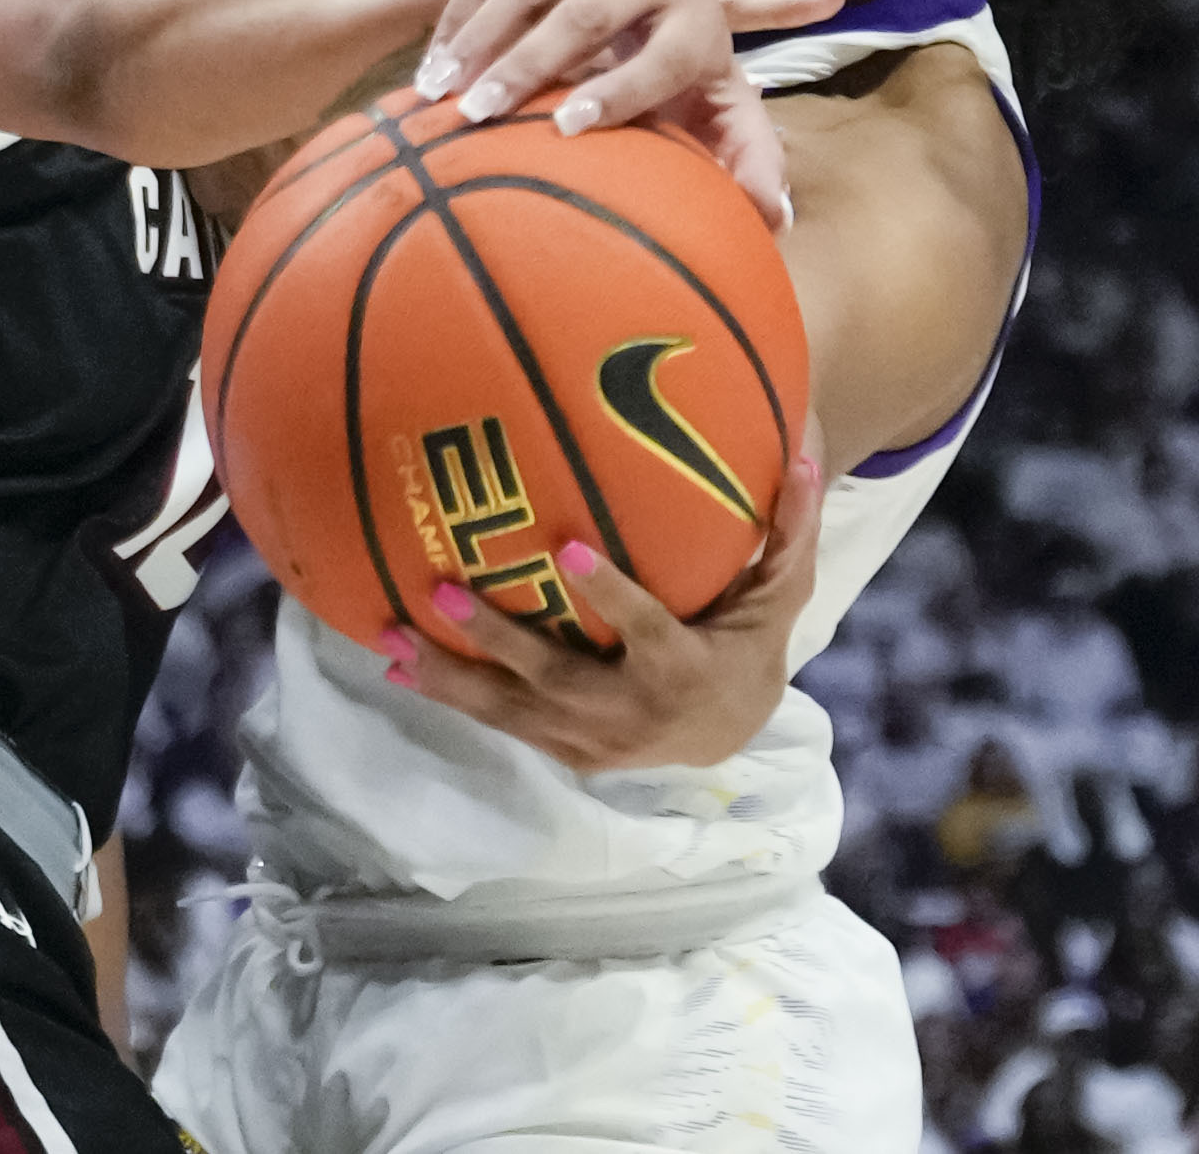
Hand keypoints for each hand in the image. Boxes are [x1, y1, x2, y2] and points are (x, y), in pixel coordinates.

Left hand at [379, 436, 826, 772]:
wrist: (729, 732)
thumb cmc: (748, 639)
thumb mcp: (779, 590)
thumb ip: (790, 525)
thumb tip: (809, 451)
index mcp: (682, 668)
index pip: (646, 628)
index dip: (610, 596)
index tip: (568, 549)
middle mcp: (630, 714)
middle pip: (557, 680)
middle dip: (499, 642)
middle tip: (446, 593)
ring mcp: (590, 739)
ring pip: (512, 711)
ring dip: (449, 679)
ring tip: (389, 646)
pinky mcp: (560, 747)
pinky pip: (500, 720)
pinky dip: (449, 696)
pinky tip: (395, 667)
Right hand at [412, 0, 870, 226]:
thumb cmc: (669, 34)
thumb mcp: (712, 83)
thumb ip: (745, 150)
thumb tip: (777, 220)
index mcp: (702, 15)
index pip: (665, 58)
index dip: (621, 93)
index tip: (568, 127)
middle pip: (589, 16)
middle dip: (530, 67)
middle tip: (481, 118)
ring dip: (482, 40)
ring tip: (443, 93)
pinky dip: (461, 12)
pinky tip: (435, 59)